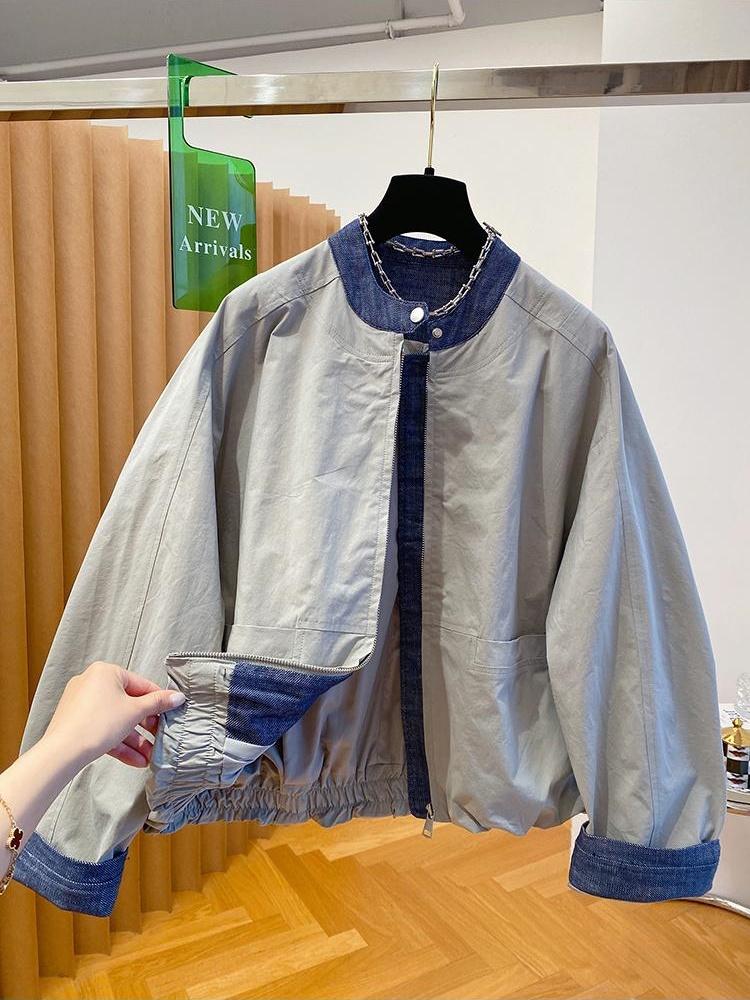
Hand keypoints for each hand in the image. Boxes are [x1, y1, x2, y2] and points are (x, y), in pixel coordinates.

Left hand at [43, 660, 186, 768]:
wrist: (62, 752)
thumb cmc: (98, 723)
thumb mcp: (135, 711)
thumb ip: (158, 703)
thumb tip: (178, 696)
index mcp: (106, 672)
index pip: (141, 685)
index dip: (158, 701)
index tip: (170, 714)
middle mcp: (92, 683)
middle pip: (128, 704)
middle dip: (145, 727)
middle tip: (160, 737)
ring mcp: (82, 703)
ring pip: (116, 720)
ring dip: (134, 739)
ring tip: (149, 756)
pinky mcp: (76, 722)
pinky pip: (103, 729)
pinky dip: (118, 742)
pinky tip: (135, 760)